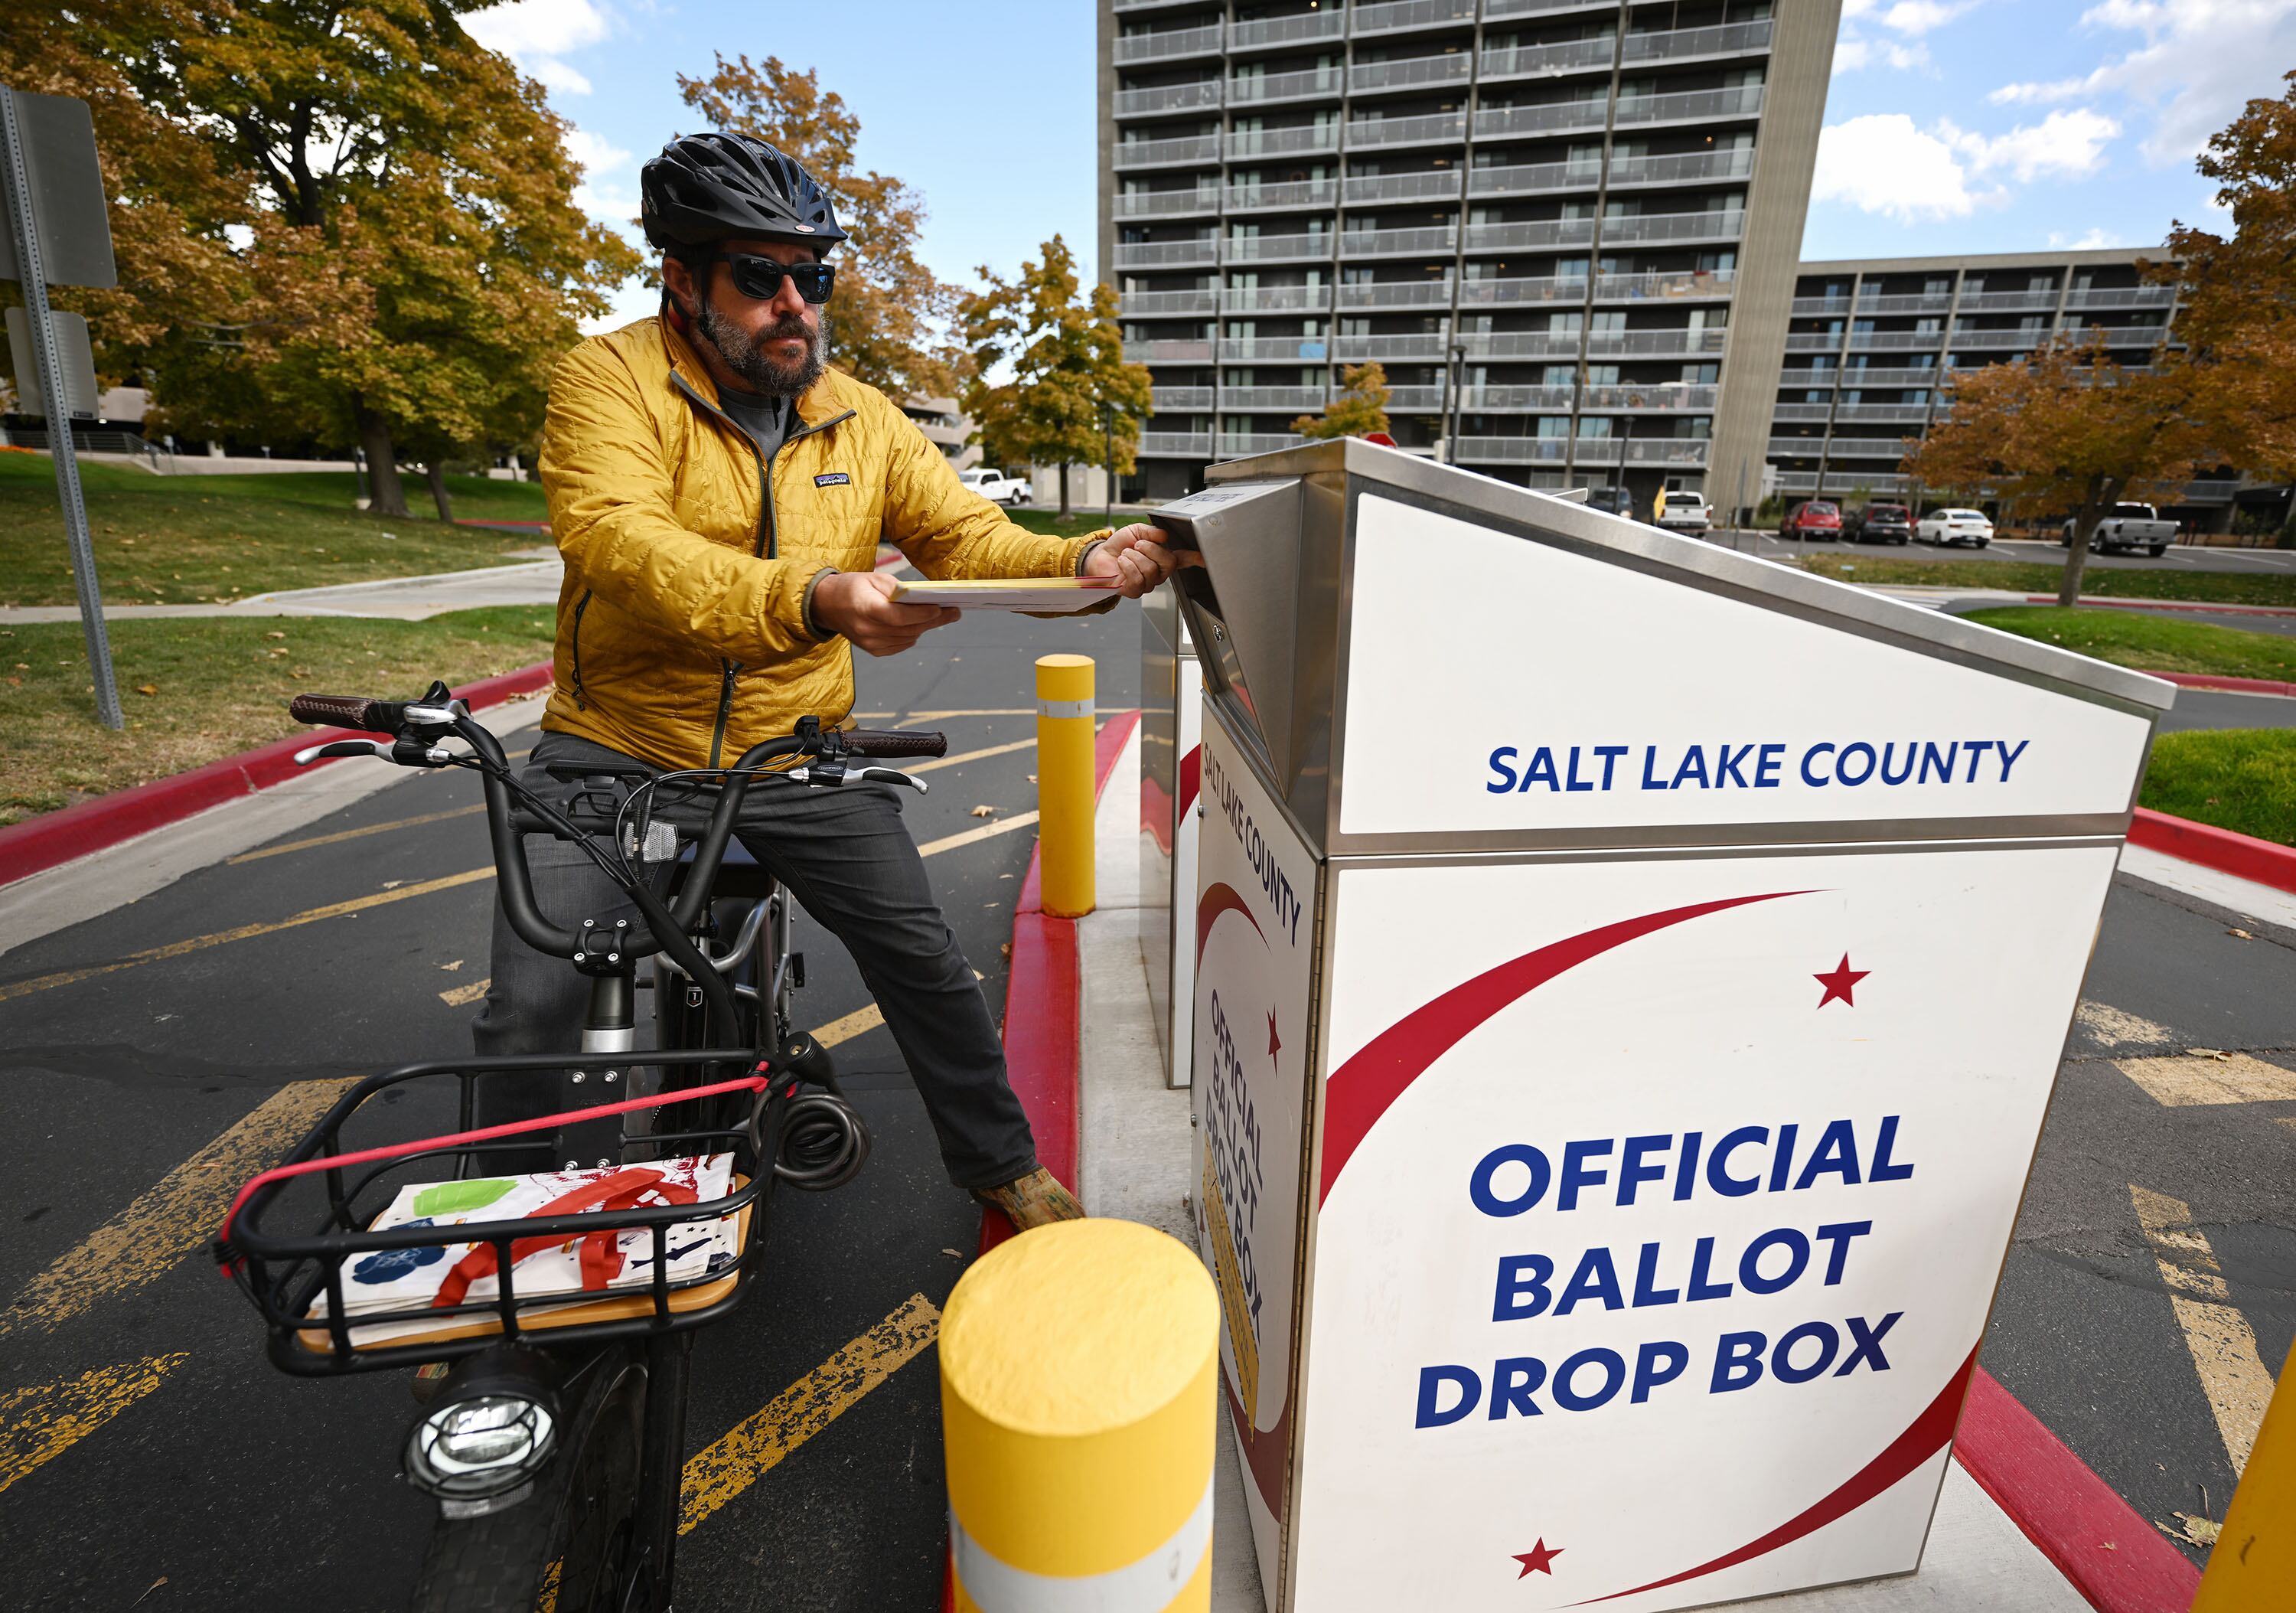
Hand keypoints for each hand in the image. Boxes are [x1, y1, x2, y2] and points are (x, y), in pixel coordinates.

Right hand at [810, 569, 959, 656]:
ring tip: (942, 616)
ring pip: (908, 638)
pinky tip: (920, 624)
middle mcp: (867, 630)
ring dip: (925, 627)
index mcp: (865, 609)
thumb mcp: (872, 578)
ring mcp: (870, 644)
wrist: (827, 605)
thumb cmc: (852, 587)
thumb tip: (921, 597)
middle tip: (954, 612)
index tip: (940, 608)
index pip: (898, 617)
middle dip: (933, 620)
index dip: (921, 614)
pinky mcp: (874, 650)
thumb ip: (896, 588)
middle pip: (908, 629)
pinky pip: (901, 644)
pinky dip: (913, 634)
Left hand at [1085, 523, 1200, 597]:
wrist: (1100, 556)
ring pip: (1150, 570)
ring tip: (1126, 554)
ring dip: (1134, 557)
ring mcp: (1148, 584)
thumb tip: (1163, 535)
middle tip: (1137, 545)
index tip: (1203, 558)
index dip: (1194, 559)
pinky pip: (1137, 578)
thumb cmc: (1119, 545)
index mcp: (1163, 557)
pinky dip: (1127, 565)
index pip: (1183, 559)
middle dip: (1151, 549)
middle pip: (1168, 562)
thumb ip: (1151, 532)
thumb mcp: (1136, 531)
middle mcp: (1158, 573)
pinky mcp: (1134, 591)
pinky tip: (1122, 562)